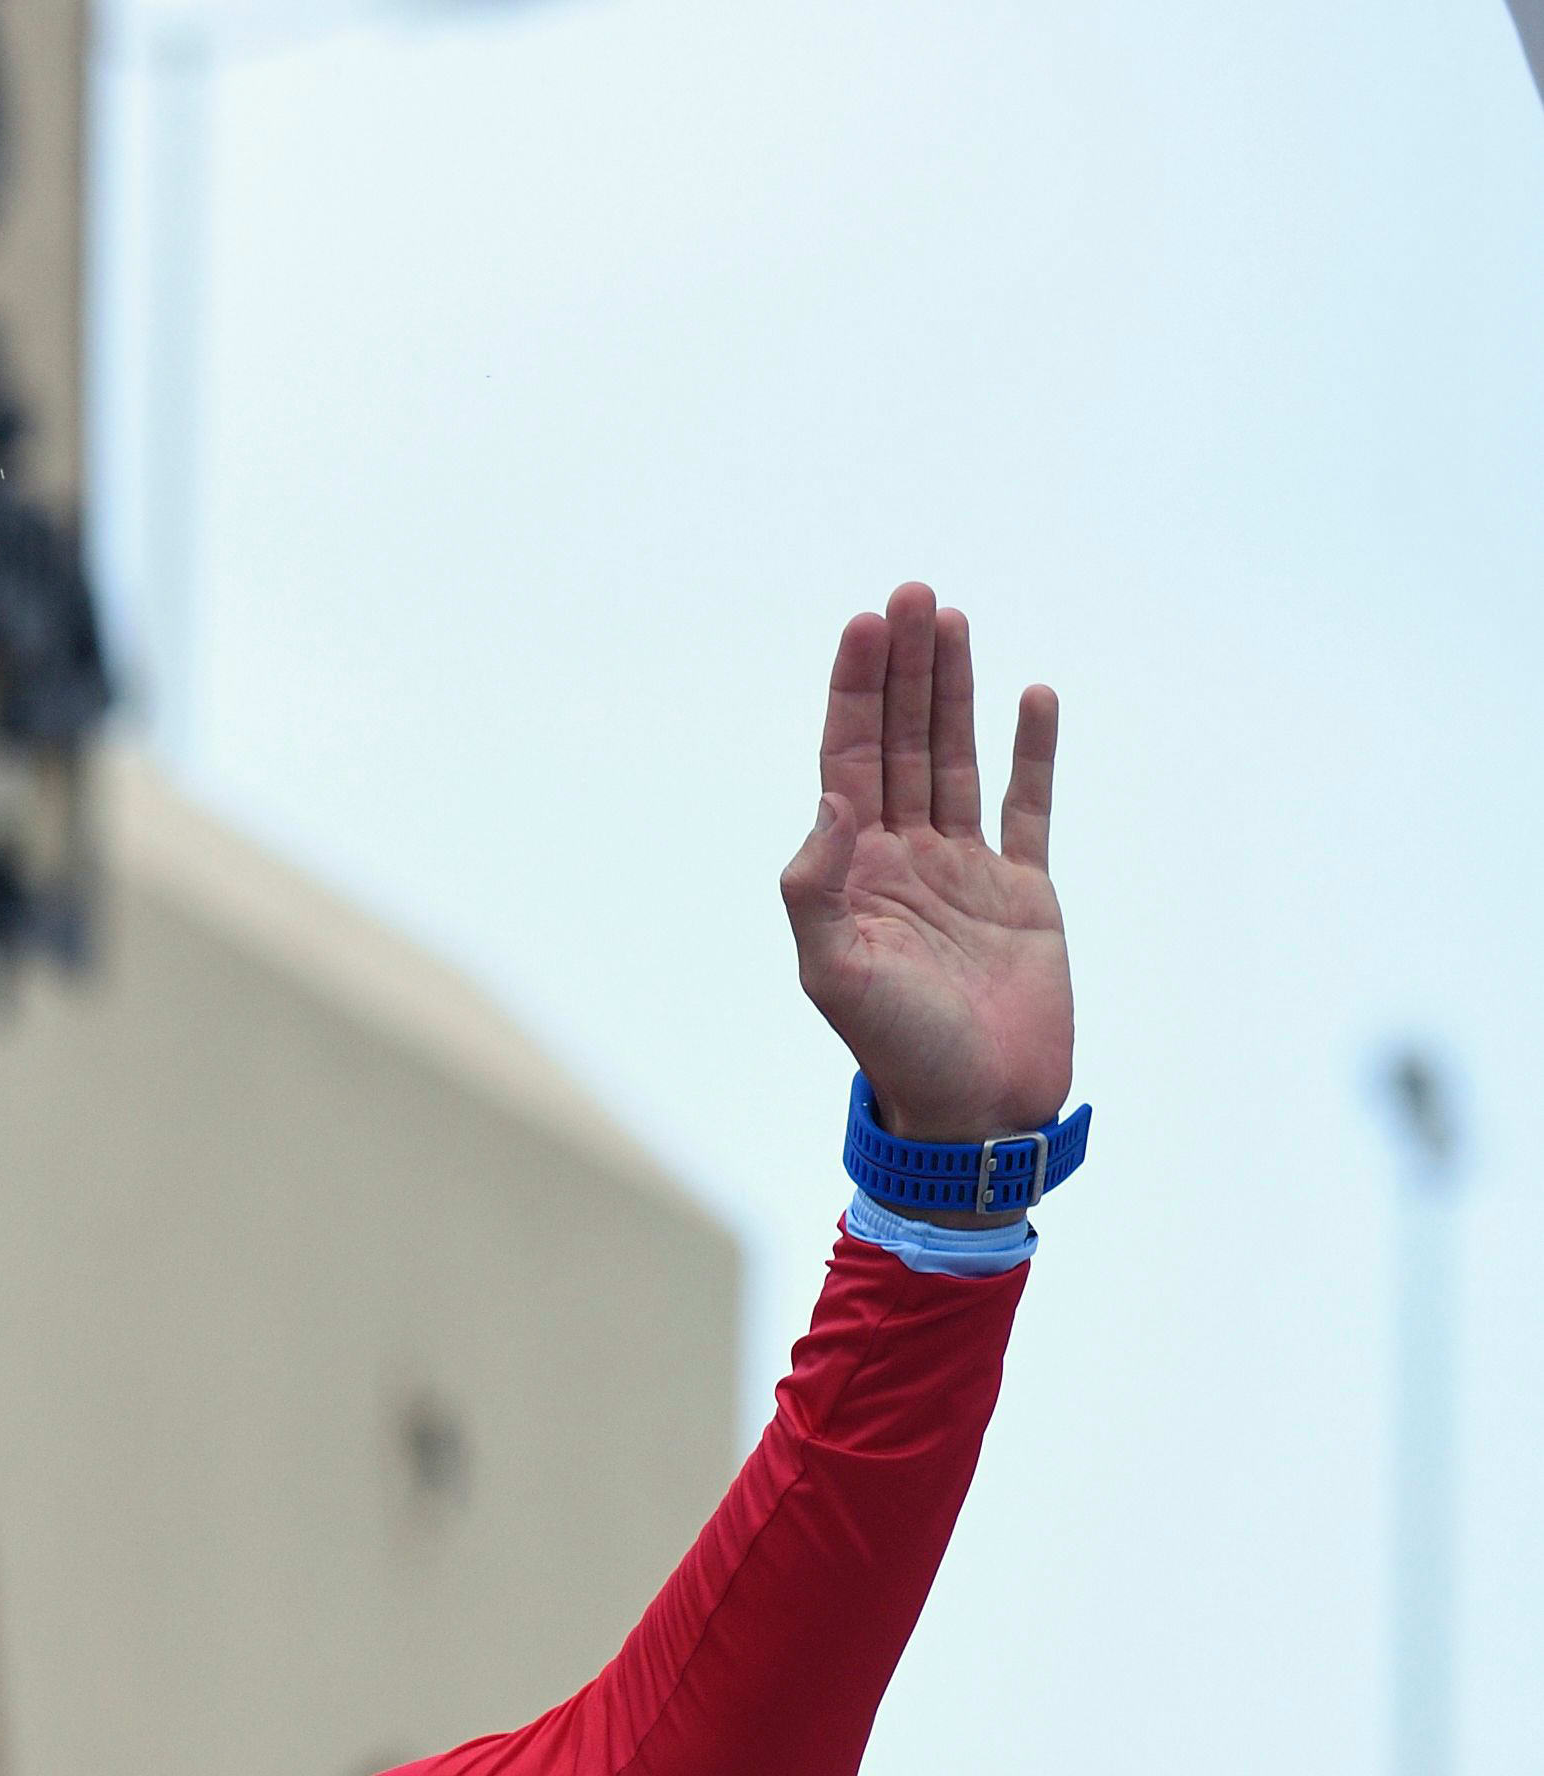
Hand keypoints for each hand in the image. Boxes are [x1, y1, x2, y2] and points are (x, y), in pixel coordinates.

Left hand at [779, 583, 1071, 1149]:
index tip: (867, 623)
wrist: (974, 1111)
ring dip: (952, 691)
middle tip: (913, 593)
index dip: (855, 690)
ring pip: (954, 759)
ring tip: (952, 621)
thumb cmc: (897, 1052)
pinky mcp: (1024, 892)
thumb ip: (816, 887)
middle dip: (904, 668)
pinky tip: (1029, 696)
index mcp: (852, 871)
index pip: (848, 758)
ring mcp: (965, 871)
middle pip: (899, 741)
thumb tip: (829, 800)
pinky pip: (1028, 806)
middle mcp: (903, 859)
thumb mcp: (834, 973)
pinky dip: (1030, 753)